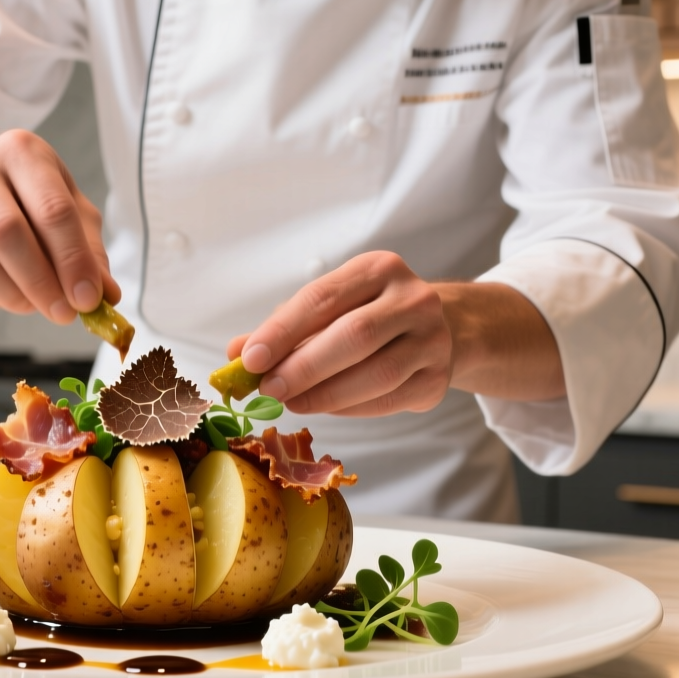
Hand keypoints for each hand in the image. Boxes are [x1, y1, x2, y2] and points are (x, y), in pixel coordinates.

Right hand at [0, 131, 118, 323]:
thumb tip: (106, 295)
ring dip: (14, 295)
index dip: (72, 260)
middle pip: (6, 233)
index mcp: (22, 151)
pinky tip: (11, 296)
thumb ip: (90, 249)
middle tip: (64, 313)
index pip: (51, 209)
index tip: (88, 299)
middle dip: (40, 282)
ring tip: (38, 304)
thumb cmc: (30, 197)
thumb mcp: (69, 207)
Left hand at [230, 251, 565, 416]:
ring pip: (375, 374)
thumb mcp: (331, 307)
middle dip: (304, 367)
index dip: (283, 330)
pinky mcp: (437, 380)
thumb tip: (234, 355)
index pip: (323, 297)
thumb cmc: (371, 314)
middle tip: (269, 389)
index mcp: (380, 269)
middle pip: (354, 336)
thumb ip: (285, 328)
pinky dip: (348, 408)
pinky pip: (386, 401)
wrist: (444, 328)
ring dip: (325, 394)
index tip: (250, 358)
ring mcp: (432, 340)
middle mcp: (414, 299)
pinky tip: (325, 407)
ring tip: (292, 402)